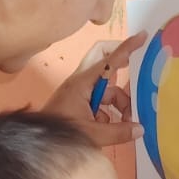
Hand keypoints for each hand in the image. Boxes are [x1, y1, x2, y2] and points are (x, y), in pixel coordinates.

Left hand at [38, 32, 147, 147]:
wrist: (37, 142)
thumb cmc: (60, 133)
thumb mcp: (92, 135)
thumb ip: (118, 132)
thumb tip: (141, 129)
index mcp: (83, 83)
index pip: (109, 60)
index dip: (127, 47)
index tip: (142, 36)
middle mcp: (81, 82)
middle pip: (105, 63)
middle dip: (121, 67)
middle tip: (135, 72)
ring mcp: (80, 92)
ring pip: (107, 90)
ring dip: (119, 105)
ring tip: (125, 124)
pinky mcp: (78, 102)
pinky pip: (100, 102)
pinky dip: (108, 113)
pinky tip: (110, 130)